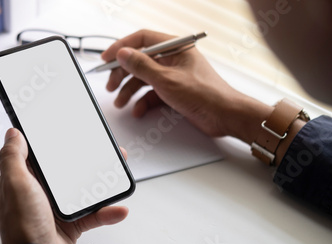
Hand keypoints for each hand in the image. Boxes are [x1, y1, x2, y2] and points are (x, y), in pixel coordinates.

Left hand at [0, 128, 128, 243]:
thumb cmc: (22, 227)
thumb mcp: (15, 184)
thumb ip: (12, 157)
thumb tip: (13, 134)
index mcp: (22, 182)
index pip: (36, 157)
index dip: (51, 145)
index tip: (67, 135)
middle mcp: (38, 195)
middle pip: (64, 172)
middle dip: (84, 161)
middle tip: (101, 152)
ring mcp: (55, 210)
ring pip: (82, 190)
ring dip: (101, 185)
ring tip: (115, 175)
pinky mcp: (71, 225)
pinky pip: (93, 214)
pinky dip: (107, 212)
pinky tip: (117, 208)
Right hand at [101, 29, 272, 142]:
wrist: (225, 116)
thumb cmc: (206, 94)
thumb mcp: (167, 80)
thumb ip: (142, 66)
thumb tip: (123, 54)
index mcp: (175, 47)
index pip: (142, 39)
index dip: (122, 47)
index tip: (107, 59)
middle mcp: (173, 59)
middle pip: (140, 61)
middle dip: (123, 74)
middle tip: (111, 85)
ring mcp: (174, 76)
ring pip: (144, 79)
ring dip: (130, 91)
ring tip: (120, 102)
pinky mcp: (175, 92)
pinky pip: (153, 93)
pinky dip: (143, 102)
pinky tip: (138, 110)